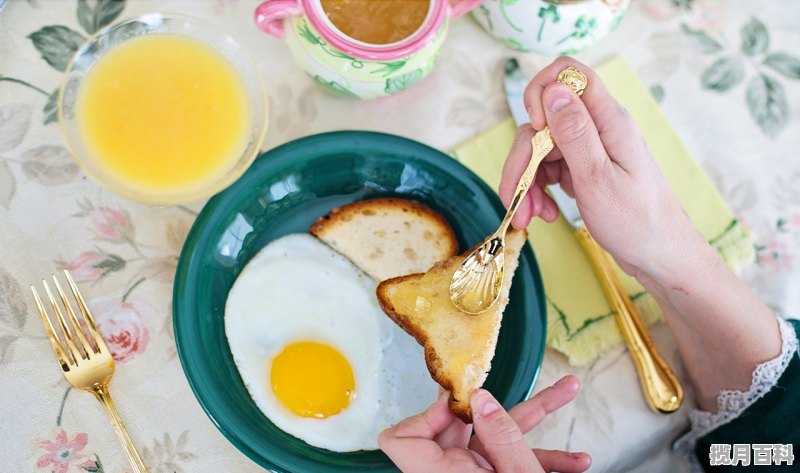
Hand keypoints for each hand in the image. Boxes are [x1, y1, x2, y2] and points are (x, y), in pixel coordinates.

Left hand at [379, 375, 590, 472]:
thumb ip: (502, 435)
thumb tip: (480, 398)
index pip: (400, 440)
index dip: (425, 415)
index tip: (461, 404)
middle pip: (453, 429)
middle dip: (493, 406)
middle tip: (515, 385)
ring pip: (491, 440)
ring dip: (532, 421)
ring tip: (567, 392)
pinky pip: (508, 461)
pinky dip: (540, 457)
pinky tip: (575, 461)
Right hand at [499, 57, 710, 282]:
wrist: (659, 257)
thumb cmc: (637, 222)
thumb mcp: (598, 179)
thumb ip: (574, 133)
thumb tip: (552, 90)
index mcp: (608, 121)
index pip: (569, 74)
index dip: (541, 92)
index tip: (534, 129)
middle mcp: (598, 129)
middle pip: (543, 122)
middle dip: (523, 159)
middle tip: (516, 200)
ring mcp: (590, 149)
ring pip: (540, 148)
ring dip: (526, 182)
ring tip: (530, 216)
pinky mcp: (583, 169)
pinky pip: (548, 168)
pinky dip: (538, 191)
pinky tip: (543, 213)